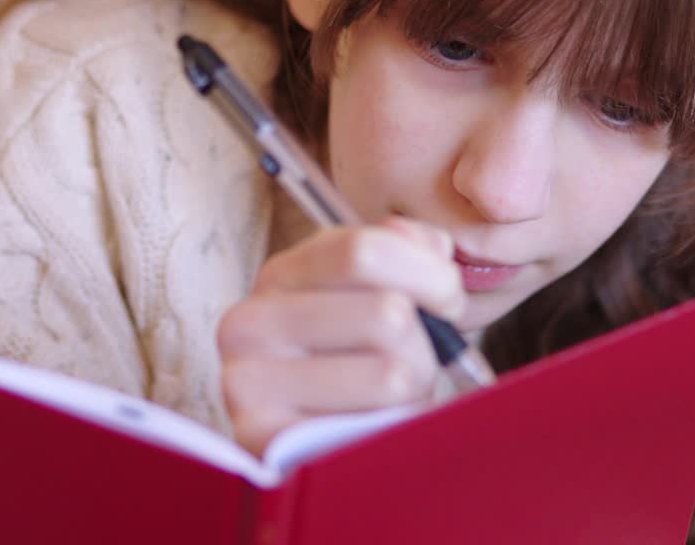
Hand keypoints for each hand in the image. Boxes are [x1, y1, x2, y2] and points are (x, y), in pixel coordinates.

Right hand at [218, 216, 463, 455]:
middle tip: (414, 362)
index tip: (447, 301)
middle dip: (427, 343)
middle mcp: (247, 321)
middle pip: (388, 313)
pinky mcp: (264, 438)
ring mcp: (246, 382)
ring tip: (389, 397)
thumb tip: (431, 247)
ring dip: (412, 388)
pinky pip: (374, 422)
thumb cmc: (358, 363)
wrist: (320, 447)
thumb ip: (404, 252)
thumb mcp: (376, 294)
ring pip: (391, 371)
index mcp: (280, 275)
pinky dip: (392, 424)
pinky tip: (371, 425)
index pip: (364, 249)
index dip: (431, 275)